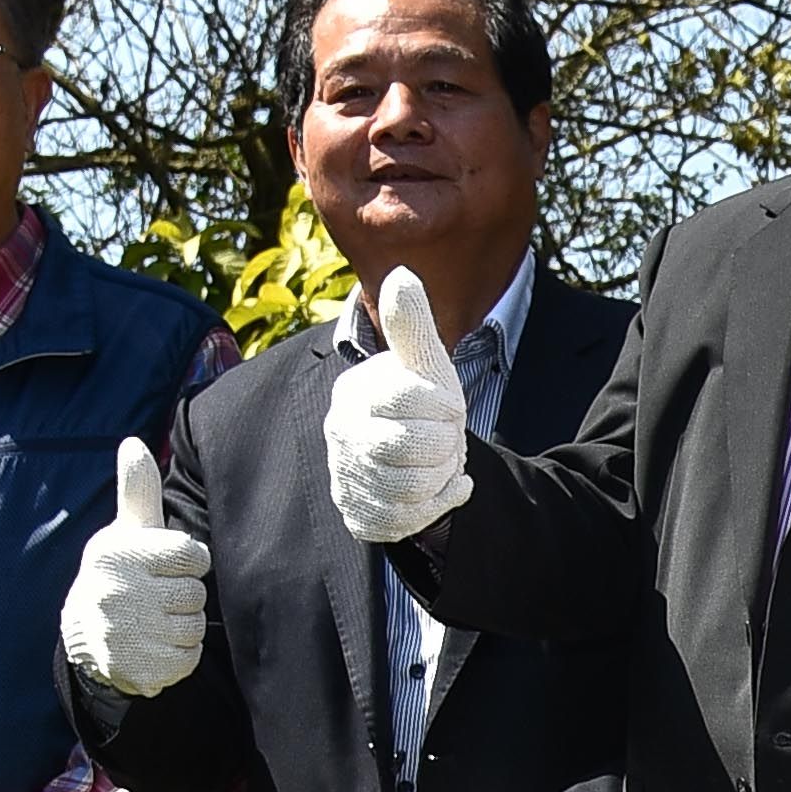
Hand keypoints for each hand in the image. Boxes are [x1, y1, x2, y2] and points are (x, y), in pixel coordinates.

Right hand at [62, 436, 210, 698]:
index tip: (167, 565)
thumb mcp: (127, 530)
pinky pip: (188, 659)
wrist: (87, 634)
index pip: (191, 555)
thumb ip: (137, 490)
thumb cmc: (122, 571)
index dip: (187, 560)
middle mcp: (115, 594)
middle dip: (184, 595)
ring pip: (193, 627)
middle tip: (157, 596)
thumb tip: (132, 443)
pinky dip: (179, 654)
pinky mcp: (138, 669)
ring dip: (183, 625)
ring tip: (154, 619)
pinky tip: (155, 644)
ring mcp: (124, 635)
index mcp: (116, 555)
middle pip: (195, 593)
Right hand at [320, 266, 478, 547]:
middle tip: (444, 438)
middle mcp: (342, 436)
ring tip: (438, 461)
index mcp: (355, 394)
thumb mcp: (424, 364)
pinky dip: (440, 503)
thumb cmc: (421, 406)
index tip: (448, 406)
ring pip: (412, 485)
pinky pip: (410, 518)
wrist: (416, 462)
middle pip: (412, 445)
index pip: (409, 397)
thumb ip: (412, 325)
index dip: (443, 404)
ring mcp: (348, 478)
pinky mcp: (362, 516)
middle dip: (444, 443)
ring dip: (441, 474)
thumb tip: (402, 274)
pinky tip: (442, 489)